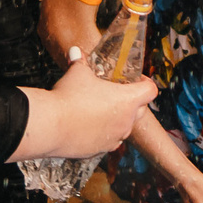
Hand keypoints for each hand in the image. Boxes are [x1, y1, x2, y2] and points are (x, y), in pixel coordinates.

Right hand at [41, 56, 156, 157]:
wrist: (51, 126)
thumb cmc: (69, 97)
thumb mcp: (77, 73)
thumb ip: (80, 61)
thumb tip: (75, 51)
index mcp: (127, 100)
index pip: (150, 91)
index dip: (146, 83)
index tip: (135, 79)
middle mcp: (126, 121)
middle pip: (141, 110)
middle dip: (132, 101)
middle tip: (116, 93)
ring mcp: (114, 138)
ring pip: (124, 127)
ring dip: (117, 118)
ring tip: (100, 109)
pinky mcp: (101, 150)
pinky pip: (109, 140)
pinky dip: (104, 133)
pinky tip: (89, 125)